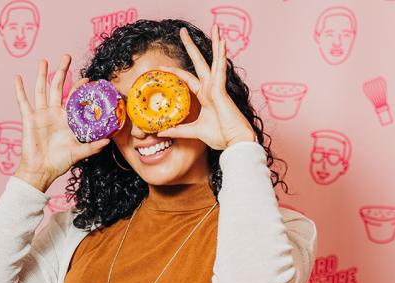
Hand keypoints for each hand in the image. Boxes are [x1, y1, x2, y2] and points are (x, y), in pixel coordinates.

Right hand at [13, 54, 110, 186]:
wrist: (41, 170)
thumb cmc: (59, 163)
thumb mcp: (78, 153)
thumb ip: (92, 147)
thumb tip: (108, 142)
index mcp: (67, 119)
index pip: (74, 98)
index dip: (80, 88)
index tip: (88, 79)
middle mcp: (54, 113)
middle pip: (58, 87)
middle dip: (62, 72)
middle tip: (67, 57)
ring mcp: (41, 114)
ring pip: (41, 90)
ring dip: (42, 75)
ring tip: (44, 60)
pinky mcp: (28, 118)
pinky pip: (23, 101)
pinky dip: (19, 90)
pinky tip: (17, 78)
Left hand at [156, 25, 255, 149]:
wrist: (234, 143)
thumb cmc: (219, 136)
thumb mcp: (192, 131)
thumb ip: (177, 129)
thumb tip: (159, 131)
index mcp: (205, 95)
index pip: (186, 78)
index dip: (173, 71)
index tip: (160, 67)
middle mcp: (211, 88)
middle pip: (199, 62)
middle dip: (191, 46)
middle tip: (182, 31)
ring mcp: (217, 87)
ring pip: (214, 60)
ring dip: (215, 43)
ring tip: (215, 27)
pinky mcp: (222, 90)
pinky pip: (220, 69)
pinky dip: (221, 55)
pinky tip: (222, 42)